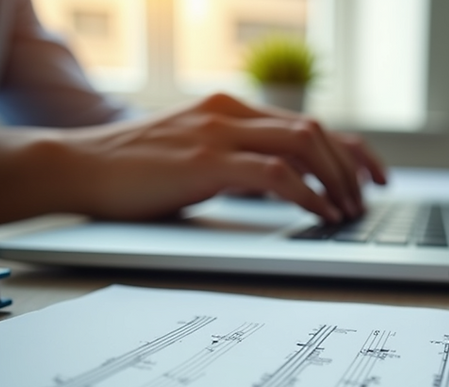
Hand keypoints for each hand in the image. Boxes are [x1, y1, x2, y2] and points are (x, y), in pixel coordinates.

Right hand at [64, 93, 386, 223]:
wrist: (76, 166)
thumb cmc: (130, 169)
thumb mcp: (192, 154)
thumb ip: (231, 158)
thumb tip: (276, 183)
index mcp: (229, 109)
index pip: (307, 123)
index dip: (348, 148)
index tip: (373, 174)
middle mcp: (230, 112)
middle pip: (314, 130)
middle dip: (353, 166)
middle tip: (370, 198)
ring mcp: (218, 133)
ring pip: (303, 144)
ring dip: (336, 180)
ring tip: (349, 210)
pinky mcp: (205, 161)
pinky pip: (275, 175)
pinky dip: (307, 194)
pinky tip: (321, 214)